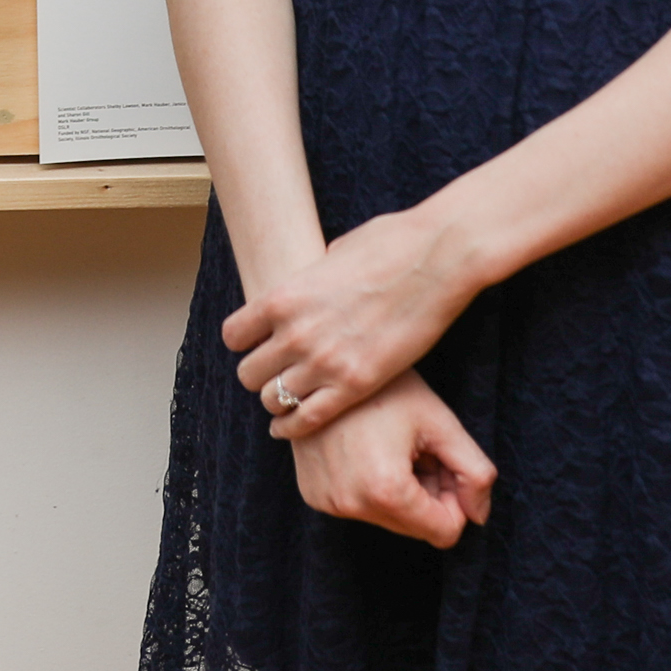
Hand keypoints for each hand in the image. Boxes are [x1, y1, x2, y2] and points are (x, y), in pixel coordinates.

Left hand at [225, 206, 480, 441]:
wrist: (435, 258)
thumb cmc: (388, 245)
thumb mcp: (332, 255)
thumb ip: (312, 280)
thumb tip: (312, 284)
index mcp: (282, 297)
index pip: (234, 336)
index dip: (245, 343)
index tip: (258, 345)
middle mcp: (295, 333)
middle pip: (248, 374)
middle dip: (260, 375)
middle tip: (277, 375)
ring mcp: (324, 362)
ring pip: (273, 400)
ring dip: (279, 400)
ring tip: (291, 398)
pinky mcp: (355, 385)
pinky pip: (307, 419)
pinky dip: (296, 426)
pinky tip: (294, 425)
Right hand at [289, 373, 493, 546]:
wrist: (325, 362)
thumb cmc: (387, 386)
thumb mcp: (441, 422)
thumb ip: (475, 472)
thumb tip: (479, 516)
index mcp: (385, 491)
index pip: (445, 533)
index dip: (455, 498)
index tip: (442, 460)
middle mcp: (350, 505)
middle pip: (415, 529)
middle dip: (427, 495)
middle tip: (419, 448)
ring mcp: (325, 501)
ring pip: (388, 518)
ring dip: (400, 491)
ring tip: (391, 444)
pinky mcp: (311, 493)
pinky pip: (359, 506)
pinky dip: (371, 486)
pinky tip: (367, 448)